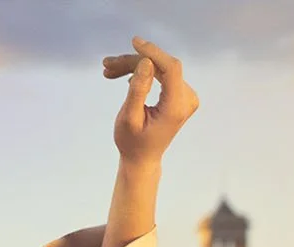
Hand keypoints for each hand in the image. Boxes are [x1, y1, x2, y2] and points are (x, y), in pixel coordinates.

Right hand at [103, 36, 199, 165]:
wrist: (142, 158)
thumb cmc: (132, 142)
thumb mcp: (129, 118)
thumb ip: (138, 90)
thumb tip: (146, 62)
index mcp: (176, 107)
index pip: (171, 69)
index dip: (153, 53)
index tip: (134, 42)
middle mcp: (187, 99)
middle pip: (161, 68)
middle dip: (133, 62)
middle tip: (106, 66)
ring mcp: (186, 96)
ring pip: (159, 69)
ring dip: (133, 67)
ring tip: (109, 70)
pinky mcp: (180, 94)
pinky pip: (161, 75)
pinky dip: (142, 73)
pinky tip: (124, 78)